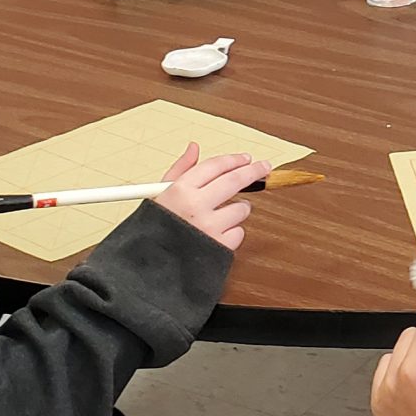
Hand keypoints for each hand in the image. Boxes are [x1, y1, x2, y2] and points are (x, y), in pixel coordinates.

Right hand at [149, 143, 268, 250]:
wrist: (151, 268)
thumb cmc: (156, 229)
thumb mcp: (159, 195)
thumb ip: (180, 170)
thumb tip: (194, 147)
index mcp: (179, 190)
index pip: (215, 165)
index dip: (234, 160)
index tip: (245, 159)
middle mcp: (195, 206)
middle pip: (235, 180)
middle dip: (254, 171)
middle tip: (263, 168)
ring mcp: (209, 227)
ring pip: (241, 208)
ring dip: (239, 208)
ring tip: (223, 215)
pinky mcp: (219, 247)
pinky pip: (239, 232)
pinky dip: (232, 232)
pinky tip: (217, 235)